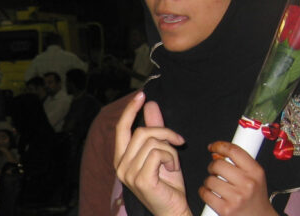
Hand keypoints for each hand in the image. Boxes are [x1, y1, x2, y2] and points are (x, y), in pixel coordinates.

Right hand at [114, 92, 192, 215]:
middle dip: (165, 132)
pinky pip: (158, 153)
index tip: (141, 95)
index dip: (130, 110)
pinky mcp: (141, 179)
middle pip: (141, 131)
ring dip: (170, 149)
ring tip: (173, 163)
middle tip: (179, 141)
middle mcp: (120, 166)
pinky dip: (170, 157)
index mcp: (121, 158)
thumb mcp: (162, 152)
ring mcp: (128, 173)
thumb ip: (155, 130)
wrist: (173, 209)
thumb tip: (150, 104)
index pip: (121, 128)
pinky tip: (172, 169)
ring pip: (152, 142)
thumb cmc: (168, 185)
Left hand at [198, 141, 276, 215]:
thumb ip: (240, 162)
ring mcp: (236, 197)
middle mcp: (248, 184)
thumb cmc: (255, 196)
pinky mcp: (226, 209)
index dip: (219, 145)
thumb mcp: (255, 176)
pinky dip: (204, 192)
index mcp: (256, 172)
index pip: (234, 151)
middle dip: (212, 166)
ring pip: (209, 179)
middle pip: (218, 164)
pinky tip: (211, 194)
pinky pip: (205, 193)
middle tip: (215, 171)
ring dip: (209, 181)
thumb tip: (217, 152)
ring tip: (216, 185)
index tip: (213, 147)